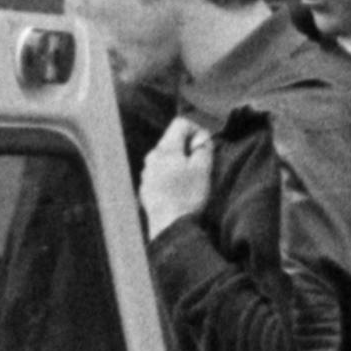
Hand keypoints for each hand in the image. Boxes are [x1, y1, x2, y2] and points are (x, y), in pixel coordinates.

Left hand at [136, 113, 211, 237]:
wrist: (170, 227)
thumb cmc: (188, 196)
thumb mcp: (203, 169)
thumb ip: (203, 148)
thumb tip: (201, 140)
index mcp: (165, 149)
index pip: (180, 123)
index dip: (196, 129)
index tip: (205, 146)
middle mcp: (151, 158)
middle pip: (172, 140)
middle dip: (188, 147)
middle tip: (201, 164)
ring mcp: (146, 174)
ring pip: (165, 158)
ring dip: (179, 162)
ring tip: (190, 180)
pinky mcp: (146, 189)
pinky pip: (160, 174)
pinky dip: (170, 176)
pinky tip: (179, 191)